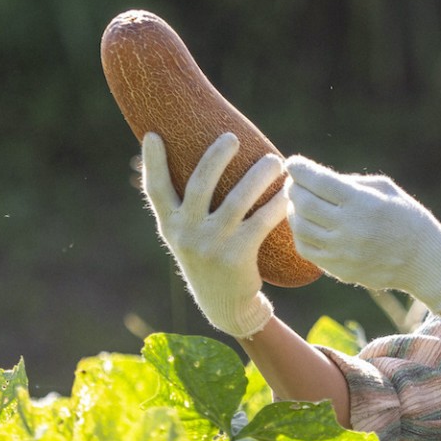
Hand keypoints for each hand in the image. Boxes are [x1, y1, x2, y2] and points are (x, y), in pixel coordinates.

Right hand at [142, 131, 287, 337]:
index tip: (153, 135)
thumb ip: (188, 208)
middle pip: (199, 185)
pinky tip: (289, 192)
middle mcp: (186, 233)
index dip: (152, 162)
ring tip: (275, 161)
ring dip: (258, 176)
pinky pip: (261, 221)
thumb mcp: (189, 236)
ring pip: (236, 200)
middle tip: (232, 137)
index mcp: (170, 225)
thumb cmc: (211, 259)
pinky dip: (277, 204)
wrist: (226, 305)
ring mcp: (211, 245)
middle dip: (216, 157)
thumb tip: (201, 164)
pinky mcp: (237, 255)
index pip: (155, 189)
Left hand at [285, 157, 440, 313]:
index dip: (299, 168)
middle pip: (303, 203)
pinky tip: (306, 224)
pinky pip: (306, 249)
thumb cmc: (406, 218)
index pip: (318, 180)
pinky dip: (300, 233)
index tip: (294, 163)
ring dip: (292, 210)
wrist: (424, 261)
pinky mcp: (339, 269)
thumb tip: (315, 178)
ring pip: (300, 227)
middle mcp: (350, 227)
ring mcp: (342, 252)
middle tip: (293, 182)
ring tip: (297, 202)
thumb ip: (350, 182)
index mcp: (362, 202)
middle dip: (293, 188)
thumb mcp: (385, 190)